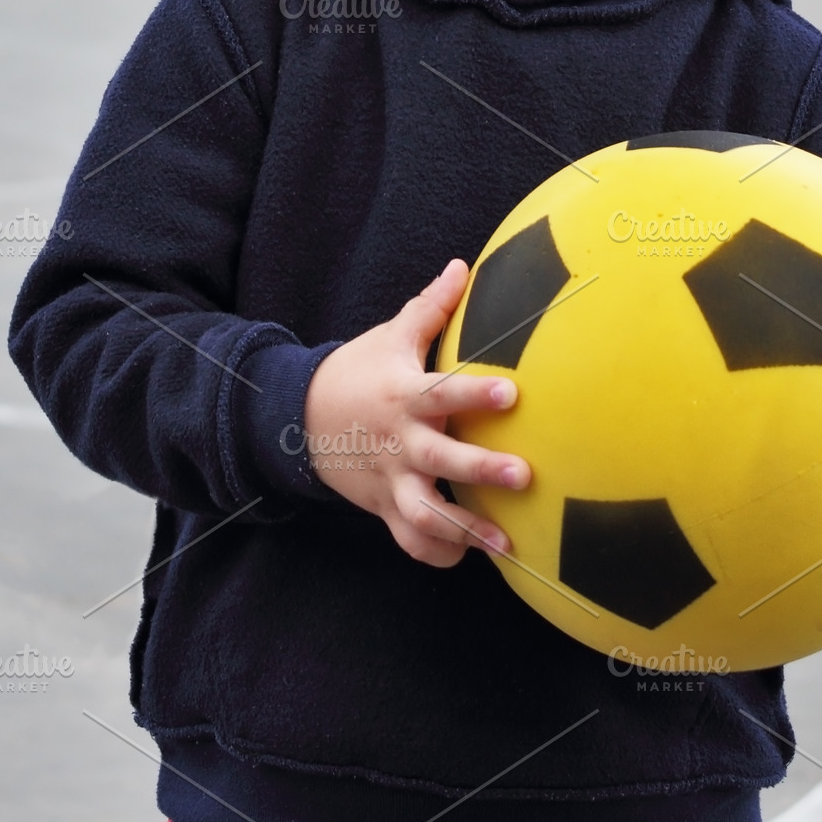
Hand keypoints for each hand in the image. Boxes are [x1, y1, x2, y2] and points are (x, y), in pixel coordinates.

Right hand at [298, 261, 531, 567]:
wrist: (299, 418)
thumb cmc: (359, 372)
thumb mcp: (391, 337)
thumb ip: (431, 307)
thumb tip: (464, 265)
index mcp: (404, 396)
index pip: (442, 394)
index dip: (474, 395)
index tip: (511, 394)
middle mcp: (399, 442)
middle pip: (440, 461)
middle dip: (480, 470)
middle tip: (522, 475)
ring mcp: (390, 480)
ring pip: (425, 513)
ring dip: (464, 529)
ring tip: (504, 541)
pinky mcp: (384, 507)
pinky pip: (409, 540)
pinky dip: (436, 552)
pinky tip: (468, 556)